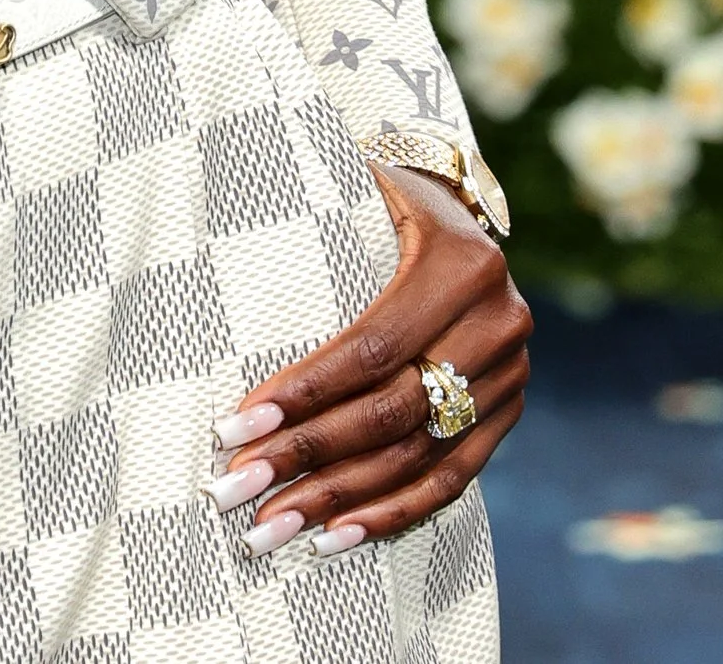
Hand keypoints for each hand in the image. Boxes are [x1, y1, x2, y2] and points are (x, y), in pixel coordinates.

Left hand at [207, 165, 530, 559]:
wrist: (459, 208)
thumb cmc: (383, 194)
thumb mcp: (360, 184)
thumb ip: (312, 208)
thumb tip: (212, 244)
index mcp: (462, 262)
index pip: (372, 347)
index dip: (304, 392)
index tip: (236, 428)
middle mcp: (498, 323)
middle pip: (391, 412)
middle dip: (307, 456)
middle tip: (236, 491)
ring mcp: (510, 376)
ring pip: (416, 458)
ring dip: (338, 500)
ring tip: (269, 528)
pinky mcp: (508, 414)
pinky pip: (450, 479)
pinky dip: (391, 514)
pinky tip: (334, 538)